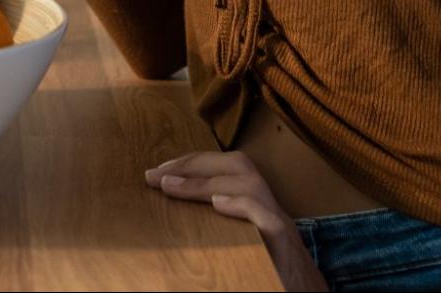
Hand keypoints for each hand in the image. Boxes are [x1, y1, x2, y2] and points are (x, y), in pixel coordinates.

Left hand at [147, 151, 327, 291]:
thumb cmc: (270, 278)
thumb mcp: (236, 248)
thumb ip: (214, 230)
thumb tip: (173, 222)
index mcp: (257, 210)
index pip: (227, 168)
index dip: (192, 164)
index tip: (157, 172)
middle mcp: (270, 210)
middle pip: (239, 165)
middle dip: (194, 163)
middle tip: (156, 175)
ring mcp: (280, 226)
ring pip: (250, 184)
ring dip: (205, 181)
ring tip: (171, 186)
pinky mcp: (285, 245)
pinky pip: (266, 217)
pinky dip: (242, 205)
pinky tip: (217, 203)